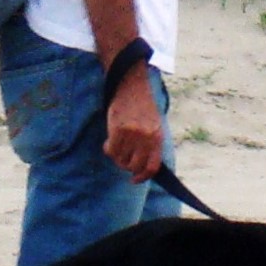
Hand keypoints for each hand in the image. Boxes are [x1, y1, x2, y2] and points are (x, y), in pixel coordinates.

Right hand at [104, 66, 164, 182]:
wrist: (131, 86)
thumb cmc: (142, 106)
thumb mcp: (154, 124)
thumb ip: (150, 143)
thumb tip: (142, 165)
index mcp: (158, 137)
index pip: (152, 166)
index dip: (143, 177)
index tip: (135, 180)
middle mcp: (146, 137)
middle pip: (134, 166)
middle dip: (127, 166)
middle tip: (123, 158)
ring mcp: (132, 134)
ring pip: (121, 159)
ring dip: (117, 157)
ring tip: (117, 146)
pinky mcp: (117, 130)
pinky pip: (111, 150)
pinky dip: (108, 149)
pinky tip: (109, 141)